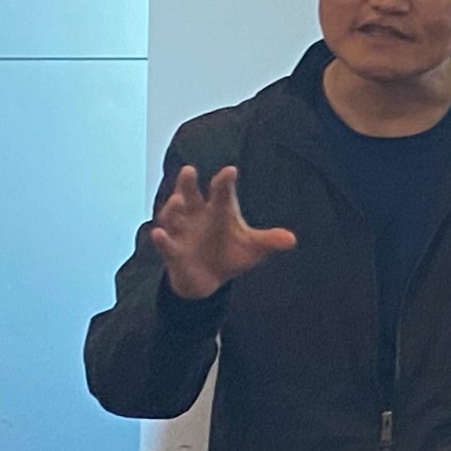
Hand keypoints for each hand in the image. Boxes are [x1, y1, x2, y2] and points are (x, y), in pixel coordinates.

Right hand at [149, 165, 296, 299]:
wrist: (208, 280)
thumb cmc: (231, 254)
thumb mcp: (253, 248)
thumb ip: (269, 241)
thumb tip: (292, 240)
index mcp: (219, 209)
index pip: (222, 192)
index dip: (225, 182)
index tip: (230, 171)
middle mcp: (196, 214)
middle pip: (190, 194)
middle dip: (187, 183)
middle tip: (189, 171)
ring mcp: (181, 231)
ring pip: (172, 214)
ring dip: (172, 207)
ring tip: (177, 200)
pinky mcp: (172, 251)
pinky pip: (165, 243)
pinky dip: (161, 239)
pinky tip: (159, 233)